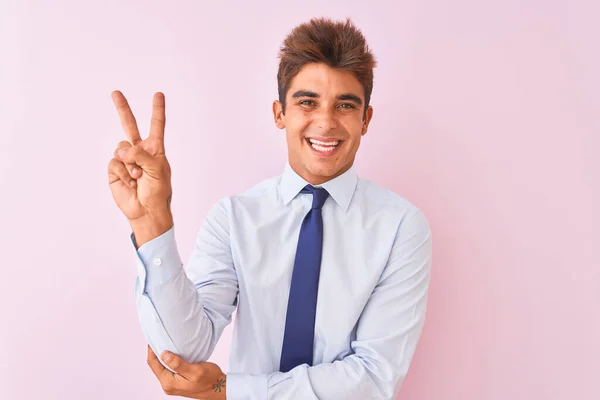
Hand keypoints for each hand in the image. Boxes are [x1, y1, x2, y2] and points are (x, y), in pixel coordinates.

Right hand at [107, 91, 172, 221]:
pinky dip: (122, 172)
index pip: (156, 126)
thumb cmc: (157, 191)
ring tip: (138, 177)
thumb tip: (123, 150)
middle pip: (129, 125)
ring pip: (121, 148)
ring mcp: (126, 159)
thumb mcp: (157, 169)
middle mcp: (139, 151)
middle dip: (122, 108)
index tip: (159, 94)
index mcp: (155, 149)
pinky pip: (115, 162)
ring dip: (130, 164)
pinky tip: (129, 182)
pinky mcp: (115, 169)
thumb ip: (141, 155)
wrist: (145, 210)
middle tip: (115, 92)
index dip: (157, 110)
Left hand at [147, 345, 226, 398]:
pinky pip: (169, 370)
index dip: (151, 350)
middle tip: (159, 338)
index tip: (152, 339)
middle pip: (156, 366)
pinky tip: (174, 353)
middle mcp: (168, 385)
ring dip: (163, 356)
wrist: (219, 388)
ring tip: (166, 344)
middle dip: (156, 352)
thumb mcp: (195, 370)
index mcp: (169, 383)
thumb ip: (178, 364)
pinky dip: (170, 360)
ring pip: (163, 367)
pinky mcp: (178, 382)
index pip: (154, 364)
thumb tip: (164, 354)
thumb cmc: (210, 380)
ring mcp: (173, 384)